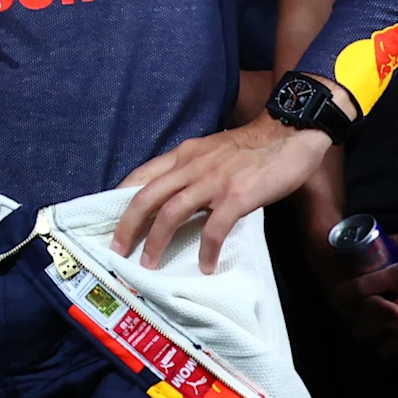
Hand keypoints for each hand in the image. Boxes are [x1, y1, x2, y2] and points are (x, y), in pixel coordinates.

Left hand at [111, 115, 335, 274]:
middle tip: (117, 250)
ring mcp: (213, 181)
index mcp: (183, 155)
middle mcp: (191, 166)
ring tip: (149, 263)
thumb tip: (175, 196)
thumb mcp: (210, 151)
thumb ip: (191, 169)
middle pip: (147, 197)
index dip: (120, 198)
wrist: (289, 132)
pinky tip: (204, 265)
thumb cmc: (252, 145)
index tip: (109, 219)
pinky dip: (206, 249)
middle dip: (128, 226)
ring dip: (156, 241)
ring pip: (172, 213)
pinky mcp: (238, 196)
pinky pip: (214, 228)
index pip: (141, 175)